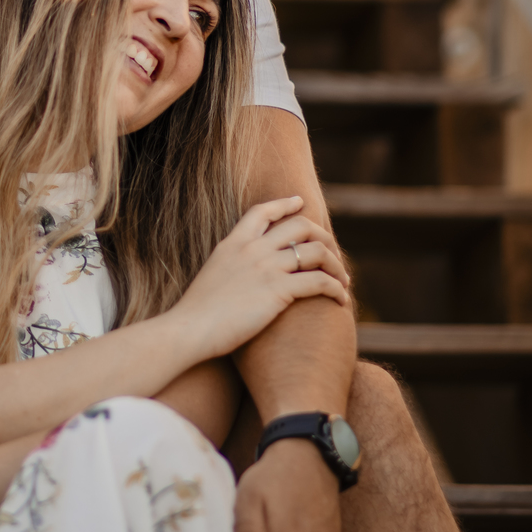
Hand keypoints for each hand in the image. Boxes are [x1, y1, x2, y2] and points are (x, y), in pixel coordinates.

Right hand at [170, 196, 349, 363]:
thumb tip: (240, 274)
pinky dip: (336, 289)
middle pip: (301, 226)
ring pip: (317, 252)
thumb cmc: (196, 314)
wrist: (189, 329)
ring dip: (337, 266)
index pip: (262, 211)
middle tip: (333, 254)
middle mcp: (253, 249)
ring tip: (343, 282)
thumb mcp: (212, 276)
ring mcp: (266, 267)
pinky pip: (320, 282)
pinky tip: (341, 300)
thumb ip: (230, 266)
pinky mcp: (278, 291)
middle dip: (324, 237)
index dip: (284, 204)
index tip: (300, 202)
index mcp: (233, 243)